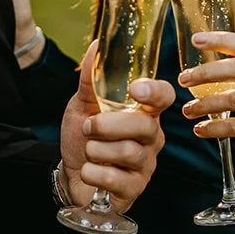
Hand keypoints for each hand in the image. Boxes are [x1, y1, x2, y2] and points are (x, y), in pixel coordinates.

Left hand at [59, 40, 174, 209]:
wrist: (70, 174)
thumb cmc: (83, 137)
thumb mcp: (83, 105)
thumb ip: (92, 78)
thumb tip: (96, 45)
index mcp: (143, 112)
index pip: (164, 96)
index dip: (155, 92)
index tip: (135, 90)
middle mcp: (151, 137)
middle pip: (144, 126)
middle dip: (108, 125)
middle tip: (89, 127)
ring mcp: (145, 164)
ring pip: (129, 152)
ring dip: (96, 149)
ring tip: (88, 150)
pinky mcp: (135, 188)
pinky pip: (116, 179)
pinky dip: (93, 172)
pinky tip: (88, 170)